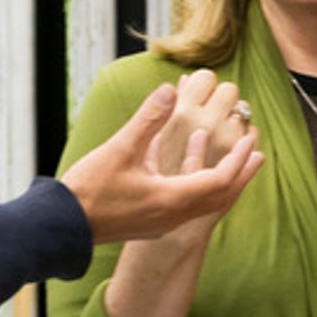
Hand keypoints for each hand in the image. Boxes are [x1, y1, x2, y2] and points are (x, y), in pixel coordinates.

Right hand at [62, 86, 263, 245]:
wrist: (59, 227)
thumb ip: (149, 118)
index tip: (251, 140)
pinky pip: (187, 203)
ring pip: (204, 202)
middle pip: (219, 197)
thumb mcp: (121, 148)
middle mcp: (172, 216)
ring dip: (221, 178)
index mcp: (171, 200)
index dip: (238, 159)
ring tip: (232, 156)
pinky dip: (197, 182)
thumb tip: (171, 89)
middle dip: (240, 172)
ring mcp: (161, 223)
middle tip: (256, 150)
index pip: (219, 181)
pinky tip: (184, 159)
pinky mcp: (149, 223)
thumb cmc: (88, 190)